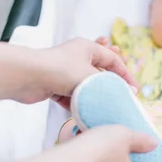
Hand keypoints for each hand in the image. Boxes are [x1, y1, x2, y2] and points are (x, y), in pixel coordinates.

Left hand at [22, 38, 137, 109]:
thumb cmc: (61, 70)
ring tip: (101, 110)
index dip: (125, 75)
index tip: (134, 91)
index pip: (113, 60)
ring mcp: (64, 72)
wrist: (27, 76)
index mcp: (87, 48)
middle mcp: (76, 58)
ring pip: (84, 88)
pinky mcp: (53, 86)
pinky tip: (83, 114)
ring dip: (91, 98)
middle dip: (107, 88)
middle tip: (118, 100)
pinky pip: (70, 97)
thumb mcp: (91, 76)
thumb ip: (109, 85)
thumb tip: (124, 94)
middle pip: (98, 75)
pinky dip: (76, 105)